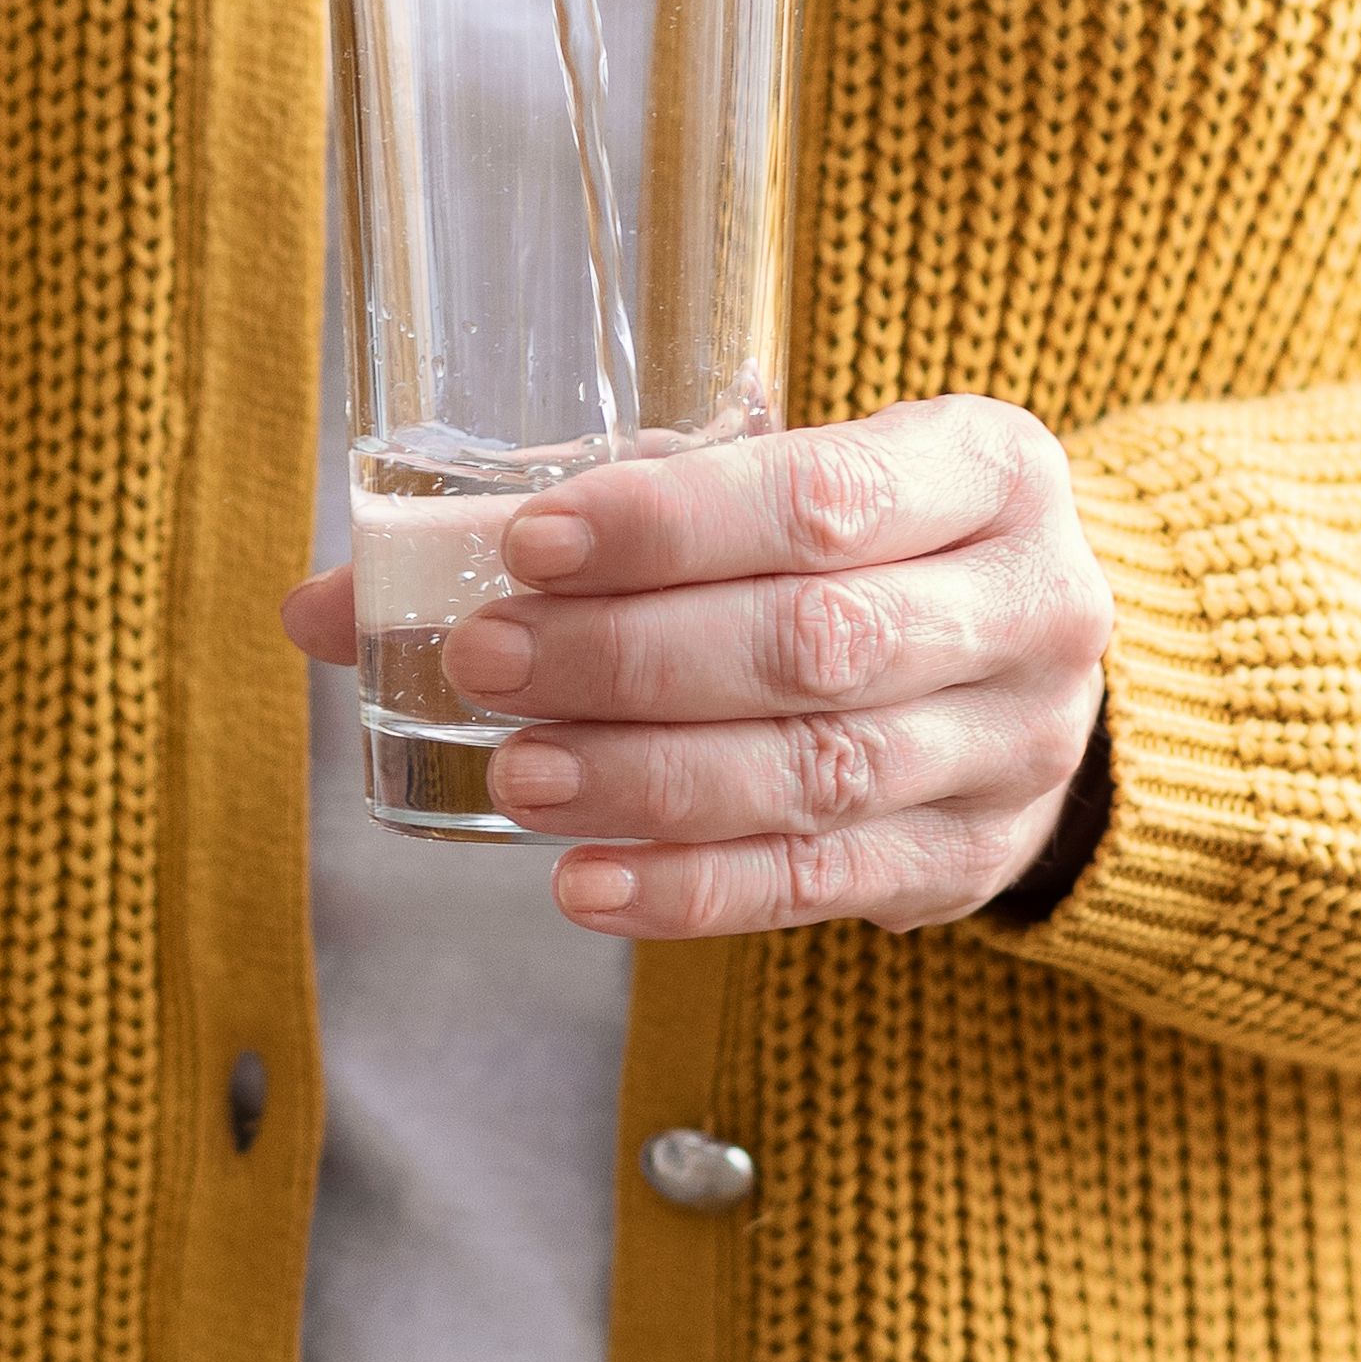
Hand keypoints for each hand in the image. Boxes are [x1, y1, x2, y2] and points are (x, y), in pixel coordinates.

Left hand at [280, 396, 1114, 938]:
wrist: (1027, 655)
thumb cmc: (869, 543)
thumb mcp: (782, 487)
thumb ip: (590, 525)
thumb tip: (330, 599)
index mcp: (991, 470)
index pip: (823, 497)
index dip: (671, 526)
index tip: (531, 544)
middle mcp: (1029, 607)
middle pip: (815, 642)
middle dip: (630, 657)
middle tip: (483, 662)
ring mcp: (1017, 749)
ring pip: (815, 773)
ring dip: (648, 781)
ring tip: (515, 777)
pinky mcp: (970, 861)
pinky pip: (820, 884)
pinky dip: (693, 891)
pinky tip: (584, 885)